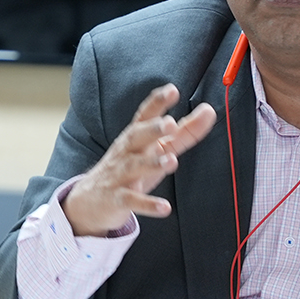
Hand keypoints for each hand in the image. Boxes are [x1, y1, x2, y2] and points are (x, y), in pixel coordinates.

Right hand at [62, 84, 216, 235]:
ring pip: (133, 167)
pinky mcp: (117, 199)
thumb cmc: (128, 169)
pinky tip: (164, 208)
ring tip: (171, 161)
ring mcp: (119, 176)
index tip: (171, 90)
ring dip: (151, 164)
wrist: (89, 201)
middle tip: (169, 123)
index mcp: (135, 138)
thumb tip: (209, 111)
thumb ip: (184, 132)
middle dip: (151, 130)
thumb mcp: (156, 149)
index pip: (144, 116)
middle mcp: (126, 153)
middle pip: (135, 137)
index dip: (157, 103)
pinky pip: (132, 201)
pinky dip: (147, 205)